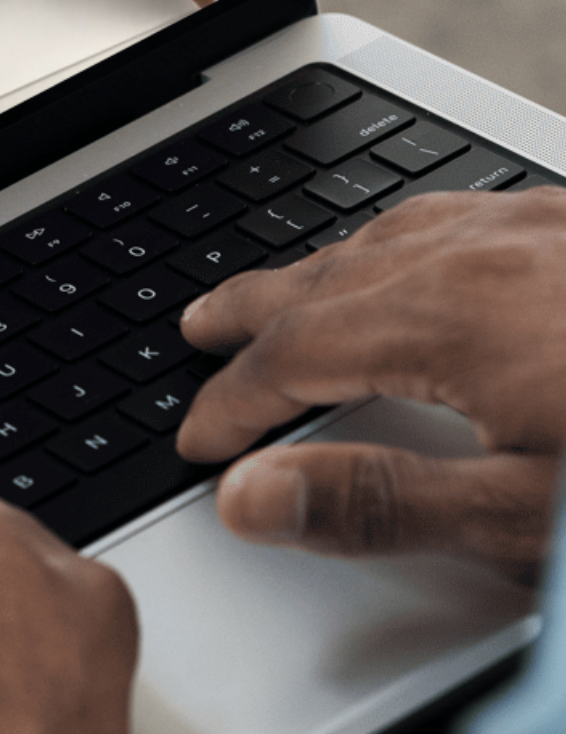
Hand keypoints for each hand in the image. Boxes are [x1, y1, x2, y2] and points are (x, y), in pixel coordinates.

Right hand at [177, 189, 565, 570]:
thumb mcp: (531, 515)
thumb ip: (385, 505)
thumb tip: (254, 498)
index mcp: (450, 317)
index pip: (294, 357)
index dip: (233, 405)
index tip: (200, 441)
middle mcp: (480, 252)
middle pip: (324, 278)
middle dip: (251, 313)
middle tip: (200, 331)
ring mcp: (533, 226)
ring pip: (386, 238)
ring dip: (319, 274)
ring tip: (286, 297)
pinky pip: (453, 218)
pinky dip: (398, 245)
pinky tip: (411, 260)